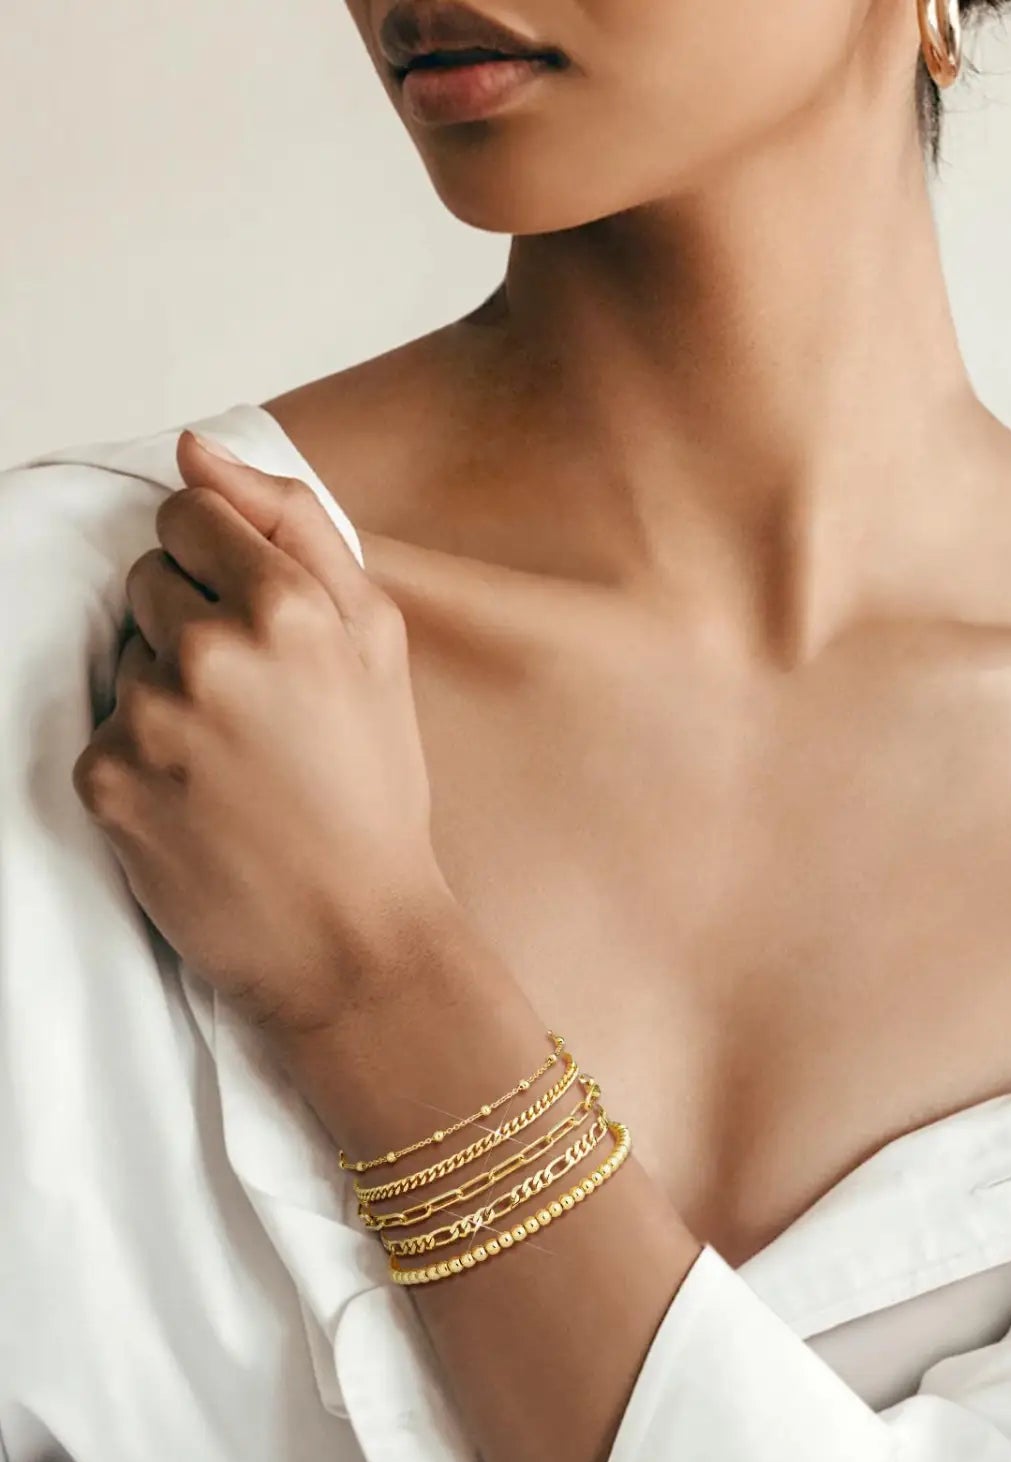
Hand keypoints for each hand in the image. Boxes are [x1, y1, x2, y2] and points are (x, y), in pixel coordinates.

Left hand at [73, 429, 453, 1035]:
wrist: (350, 934)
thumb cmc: (373, 788)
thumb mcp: (377, 642)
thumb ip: (296, 526)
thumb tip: (195, 448)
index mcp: (292, 608)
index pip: (189, 515)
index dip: (221, 562)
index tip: (253, 617)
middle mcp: (214, 651)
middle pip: (148, 579)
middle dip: (194, 622)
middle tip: (257, 702)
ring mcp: (153, 716)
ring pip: (125, 654)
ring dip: (168, 689)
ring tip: (231, 757)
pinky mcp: (106, 777)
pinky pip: (102, 724)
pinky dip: (143, 754)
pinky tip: (197, 797)